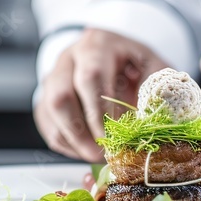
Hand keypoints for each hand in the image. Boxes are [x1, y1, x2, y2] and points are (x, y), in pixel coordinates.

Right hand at [34, 28, 168, 160]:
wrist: (115, 56)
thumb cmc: (134, 63)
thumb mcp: (152, 67)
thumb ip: (154, 90)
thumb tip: (149, 122)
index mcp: (97, 45)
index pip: (91, 77)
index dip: (99, 112)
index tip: (111, 137)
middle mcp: (69, 58)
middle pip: (61, 96)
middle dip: (80, 131)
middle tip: (100, 153)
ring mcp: (53, 78)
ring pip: (50, 112)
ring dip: (72, 140)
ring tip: (95, 155)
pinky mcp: (46, 98)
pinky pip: (48, 124)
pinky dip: (66, 143)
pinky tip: (85, 148)